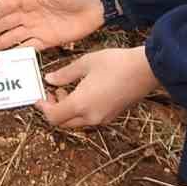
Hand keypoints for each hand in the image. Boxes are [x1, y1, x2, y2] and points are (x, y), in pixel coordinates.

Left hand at [36, 47, 157, 128]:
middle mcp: (90, 117)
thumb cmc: (116, 63)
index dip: (43, 107)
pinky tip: (83, 92)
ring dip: (67, 110)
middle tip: (52, 91)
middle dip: (53, 109)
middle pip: (63, 123)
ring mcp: (103, 118)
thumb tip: (49, 79)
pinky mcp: (112, 116)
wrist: (147, 69)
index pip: (53, 117)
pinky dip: (80, 110)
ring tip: (67, 89)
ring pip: (76, 122)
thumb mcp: (86, 63)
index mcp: (80, 104)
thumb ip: (65, 74)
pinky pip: (89, 118)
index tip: (39, 95)